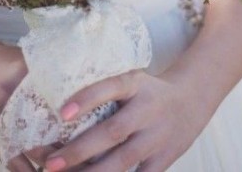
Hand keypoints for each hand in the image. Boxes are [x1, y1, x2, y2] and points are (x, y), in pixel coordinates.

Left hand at [40, 69, 210, 171]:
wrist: (192, 99)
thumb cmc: (147, 90)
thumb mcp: (130, 78)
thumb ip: (104, 88)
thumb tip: (60, 107)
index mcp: (134, 84)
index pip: (110, 87)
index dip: (87, 99)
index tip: (62, 113)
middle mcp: (146, 110)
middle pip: (113, 132)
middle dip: (79, 150)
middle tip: (49, 163)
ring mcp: (156, 137)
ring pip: (122, 161)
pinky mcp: (163, 160)